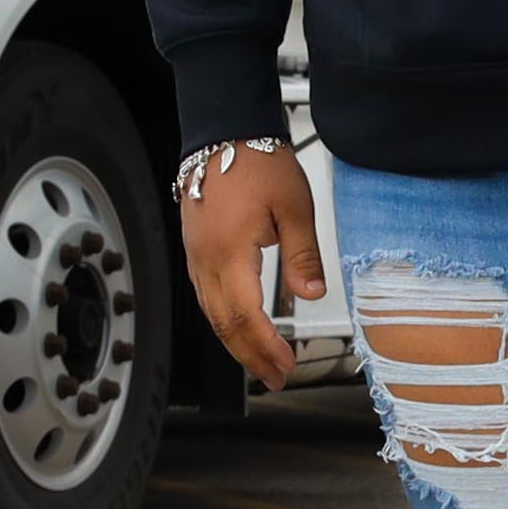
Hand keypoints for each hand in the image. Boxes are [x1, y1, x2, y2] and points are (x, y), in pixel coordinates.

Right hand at [179, 142, 324, 387]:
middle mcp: (205, 259)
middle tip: (276, 378)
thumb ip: (303, 256)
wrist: (224, 131)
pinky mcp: (195, 249)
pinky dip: (223, 320)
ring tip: (261, 363)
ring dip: (235, 343)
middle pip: (223, 325)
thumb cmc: (258, 162)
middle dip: (250, 356)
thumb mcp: (294, 207)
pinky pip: (205, 296)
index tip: (286, 365)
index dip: (266, 347)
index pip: (246, 316)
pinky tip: (239, 328)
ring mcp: (196, 255)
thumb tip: (312, 296)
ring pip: (210, 313)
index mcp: (230, 252)